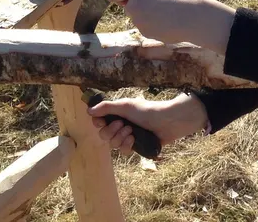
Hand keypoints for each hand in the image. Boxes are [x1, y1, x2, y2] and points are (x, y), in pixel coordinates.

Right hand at [89, 93, 208, 155]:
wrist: (168, 121)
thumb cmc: (147, 110)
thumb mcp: (126, 106)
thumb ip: (107, 108)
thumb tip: (89, 111)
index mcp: (118, 114)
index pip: (99, 121)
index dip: (98, 123)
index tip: (101, 121)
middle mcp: (121, 125)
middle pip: (104, 135)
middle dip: (111, 131)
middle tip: (123, 124)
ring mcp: (128, 136)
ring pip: (113, 144)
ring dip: (120, 138)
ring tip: (131, 131)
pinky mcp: (137, 146)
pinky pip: (124, 151)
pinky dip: (127, 145)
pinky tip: (134, 139)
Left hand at [106, 0, 234, 52]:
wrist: (192, 17)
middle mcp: (134, 5)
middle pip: (129, 8)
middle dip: (139, 8)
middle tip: (158, 7)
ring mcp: (138, 20)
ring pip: (138, 19)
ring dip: (148, 18)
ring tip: (166, 16)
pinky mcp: (144, 32)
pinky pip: (146, 29)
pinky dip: (154, 28)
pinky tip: (168, 25)